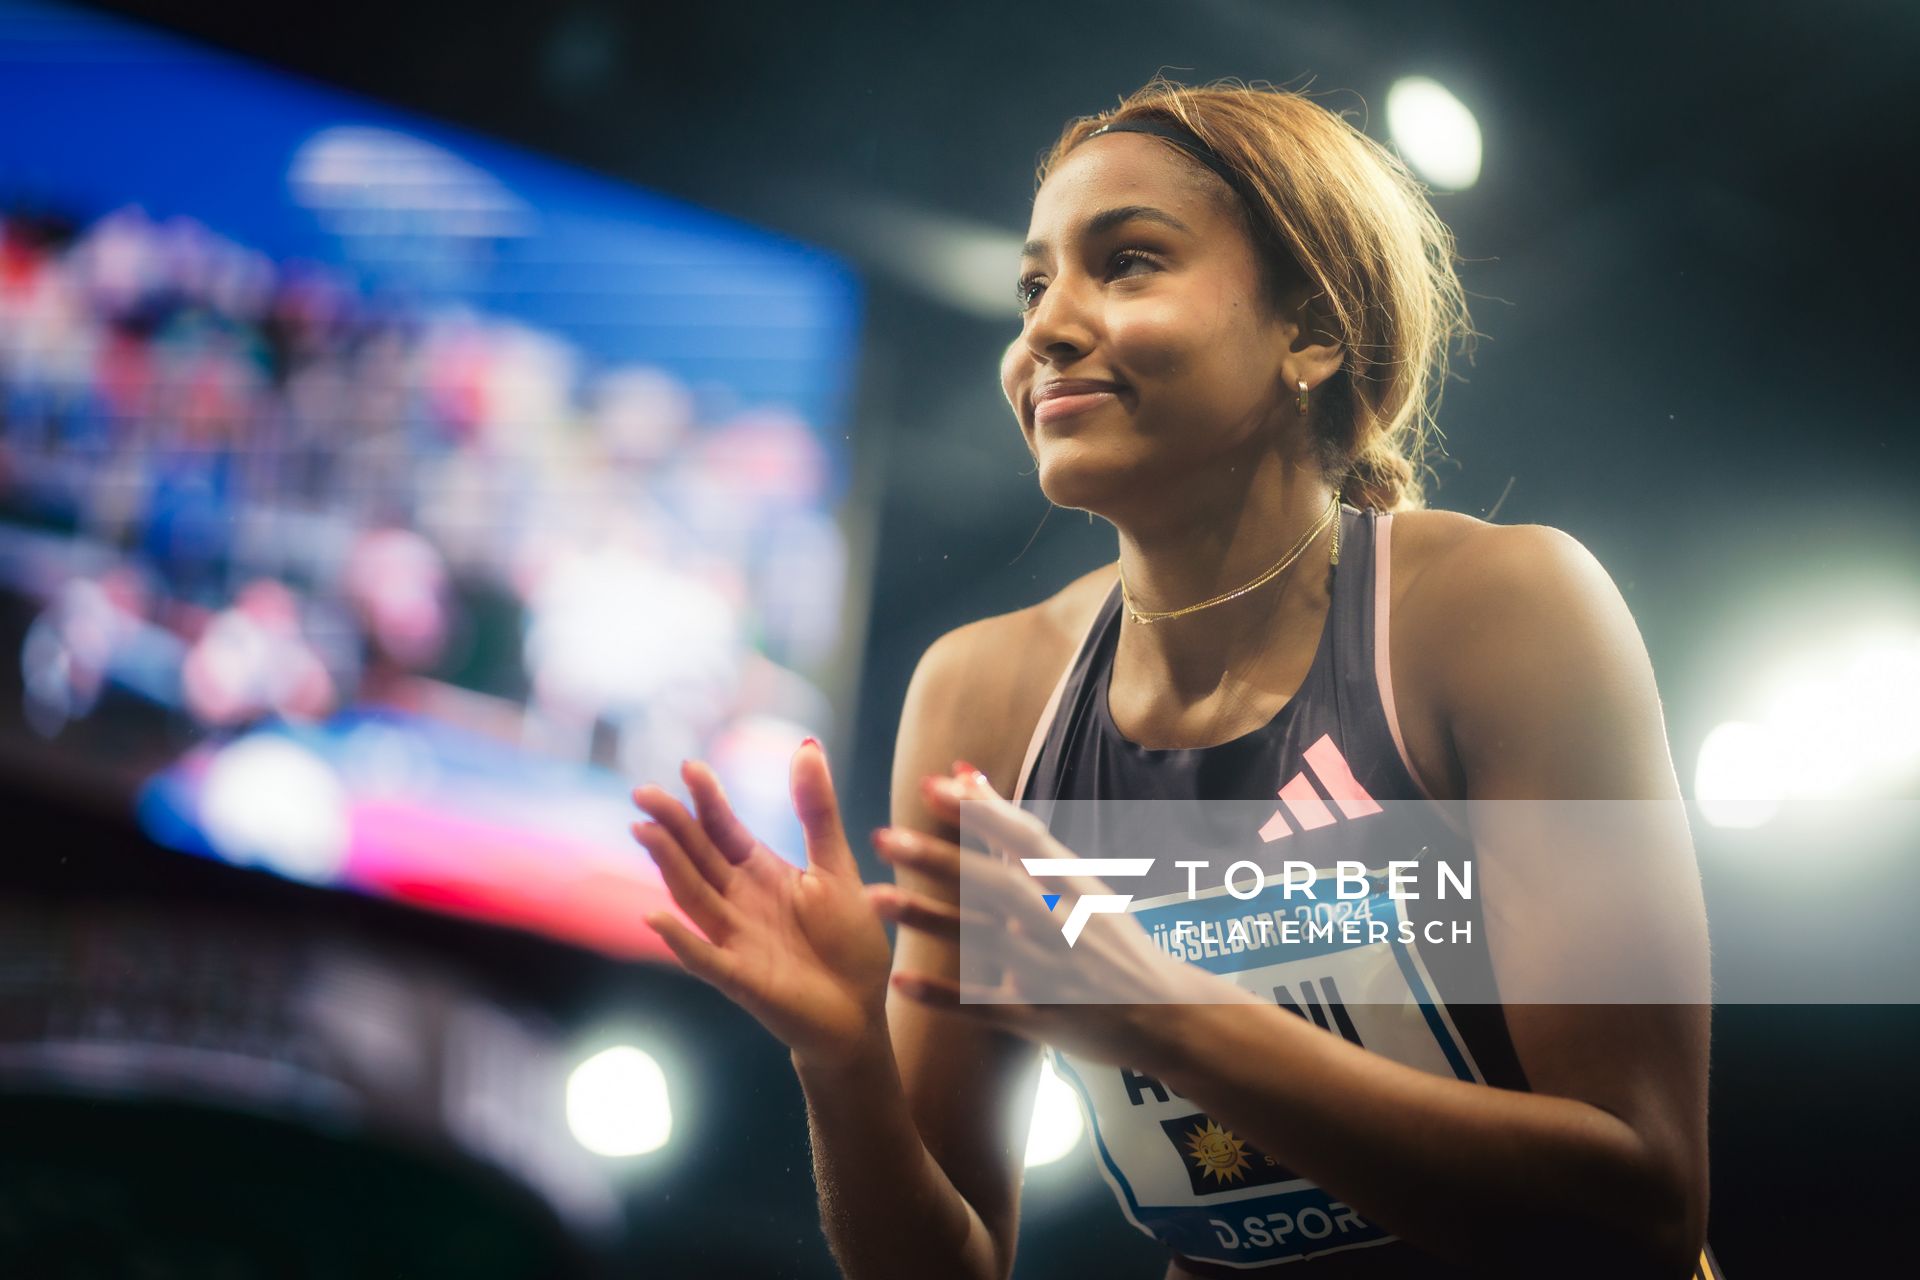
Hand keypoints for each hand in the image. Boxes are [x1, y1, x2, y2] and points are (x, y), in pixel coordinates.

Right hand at [632, 741, 892, 1069]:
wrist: (859, 1012)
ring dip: (668, 867)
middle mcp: (738, 902)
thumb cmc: (845, 941)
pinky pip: (705, 958)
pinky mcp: (742, 979)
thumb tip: (807, 745)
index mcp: (760, 872)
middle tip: (644, 793)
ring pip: (693, 897)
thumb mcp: (836, 867)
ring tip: (645, 832)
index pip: (723, 830)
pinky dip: (680, 941)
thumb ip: (818, 812)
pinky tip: (654, 918)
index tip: (690, 767)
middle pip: (698, 857)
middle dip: (672, 825)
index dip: (707, 800)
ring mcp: (735, 940)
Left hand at [870, 767, 1259, 1073]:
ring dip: (927, 919)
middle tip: (884, 837)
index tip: (932, 785)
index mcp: (1076, 884)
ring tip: (874, 899)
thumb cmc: (1114, 940)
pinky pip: (984, 1005)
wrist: (1168, 1015)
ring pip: (982, 941)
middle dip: (938, 859)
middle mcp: (1063, 921)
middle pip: (994, 884)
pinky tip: (900, 981)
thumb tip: (965, 772)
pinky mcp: (1039, 1015)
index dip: (978, 811)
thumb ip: (1016, 836)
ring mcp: (1051, 970)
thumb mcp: (1080, 882)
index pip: (1024, 838)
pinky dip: (942, 995)